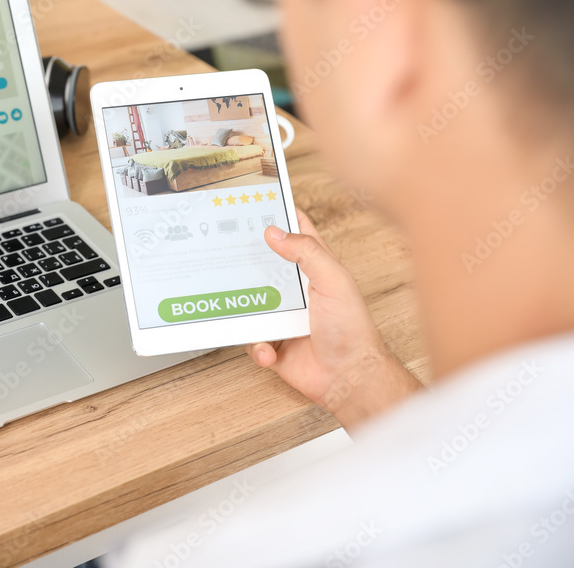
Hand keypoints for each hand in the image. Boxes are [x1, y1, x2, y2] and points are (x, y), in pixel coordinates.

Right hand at [249, 211, 421, 429]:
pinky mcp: (273, 343)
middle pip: (265, 266)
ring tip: (250, 313)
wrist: (348, 377)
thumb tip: (275, 232)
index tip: (261, 203)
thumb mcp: (333, 281)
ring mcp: (282, 317)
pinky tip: (270, 349)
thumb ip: (306, 253)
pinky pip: (251, 340)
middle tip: (228, 253)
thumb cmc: (351, 329)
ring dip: (247, 309)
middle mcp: (297, 291)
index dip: (282, 217)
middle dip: (247, 261)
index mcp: (315, 269)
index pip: (298, 234)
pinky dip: (258, 346)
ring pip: (250, 303)